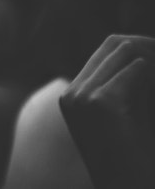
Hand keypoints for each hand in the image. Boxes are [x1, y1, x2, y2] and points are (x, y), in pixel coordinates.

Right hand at [59, 34, 154, 188]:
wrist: (126, 187)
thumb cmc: (132, 159)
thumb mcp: (126, 117)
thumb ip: (127, 88)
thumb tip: (142, 57)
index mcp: (72, 97)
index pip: (105, 51)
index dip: (137, 48)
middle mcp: (71, 95)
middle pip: (112, 45)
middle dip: (146, 46)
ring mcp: (81, 98)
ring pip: (122, 53)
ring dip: (151, 58)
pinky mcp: (99, 104)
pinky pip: (133, 73)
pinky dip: (152, 73)